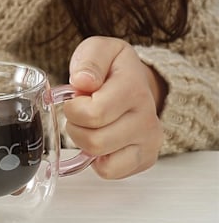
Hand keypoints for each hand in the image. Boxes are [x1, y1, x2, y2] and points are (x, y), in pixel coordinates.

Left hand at [64, 36, 165, 178]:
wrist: (136, 81)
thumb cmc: (112, 69)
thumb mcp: (98, 50)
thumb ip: (89, 61)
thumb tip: (83, 81)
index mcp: (134, 88)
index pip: (93, 114)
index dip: (74, 109)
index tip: (76, 99)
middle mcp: (147, 118)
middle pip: (94, 140)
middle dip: (76, 127)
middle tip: (81, 114)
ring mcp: (149, 141)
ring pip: (101, 159)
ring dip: (85, 143)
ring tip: (90, 125)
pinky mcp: (145, 158)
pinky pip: (110, 172)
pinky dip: (97, 160)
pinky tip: (100, 141)